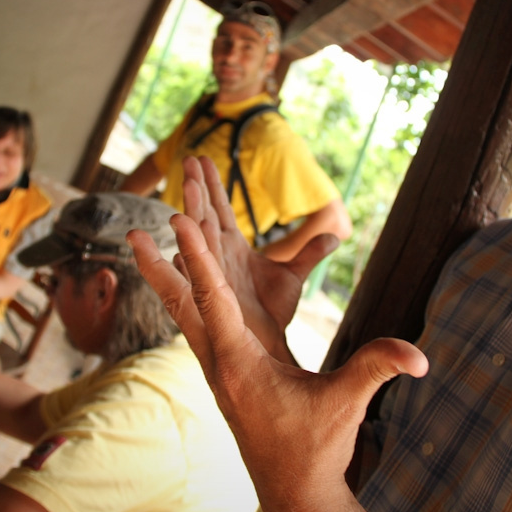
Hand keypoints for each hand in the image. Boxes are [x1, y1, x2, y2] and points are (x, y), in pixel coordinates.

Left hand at [128, 210, 428, 511]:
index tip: (178, 221)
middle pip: (180, 303)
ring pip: (181, 312)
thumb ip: (377, 368)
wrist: (293, 489)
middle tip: (131, 230)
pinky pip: (194, 322)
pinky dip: (182, 294)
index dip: (199, 258)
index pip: (214, 301)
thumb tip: (421, 356)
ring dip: (163, 276)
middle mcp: (217, 362)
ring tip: (140, 242)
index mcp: (239, 364)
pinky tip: (174, 280)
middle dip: (159, 263)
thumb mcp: (346, 404)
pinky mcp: (221, 369)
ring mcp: (214, 367)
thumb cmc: (316, 448)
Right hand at [180, 156, 336, 358]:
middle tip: (190, 158)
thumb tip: (334, 235)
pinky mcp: (210, 296)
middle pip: (205, 215)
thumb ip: (309, 254)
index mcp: (232, 250)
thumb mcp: (293, 277)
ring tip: (188, 183)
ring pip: (199, 237)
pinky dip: (184, 251)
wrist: (270, 354)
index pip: (221, 211)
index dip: (213, 185)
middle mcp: (217, 259)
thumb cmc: (275, 316)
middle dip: (197, 187)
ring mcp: (211, 275)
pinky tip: (177, 233)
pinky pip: (192, 271)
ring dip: (193, 209)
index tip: (204, 158)